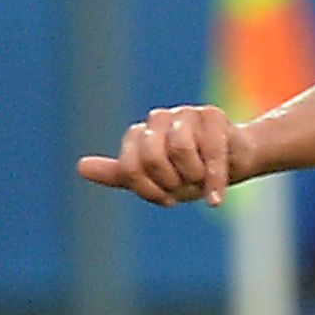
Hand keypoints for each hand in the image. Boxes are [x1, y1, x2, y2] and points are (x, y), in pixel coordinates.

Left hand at [79, 104, 246, 204]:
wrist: (234, 162)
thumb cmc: (190, 172)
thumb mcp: (153, 180)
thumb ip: (119, 174)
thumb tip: (80, 166)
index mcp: (140, 134)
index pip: (131, 166)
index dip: (148, 189)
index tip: (164, 199)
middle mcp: (159, 119)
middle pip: (152, 155)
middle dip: (170, 181)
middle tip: (183, 189)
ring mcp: (186, 113)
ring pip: (180, 147)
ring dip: (192, 176)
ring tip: (200, 182)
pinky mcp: (214, 116)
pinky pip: (210, 150)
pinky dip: (213, 181)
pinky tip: (215, 201)